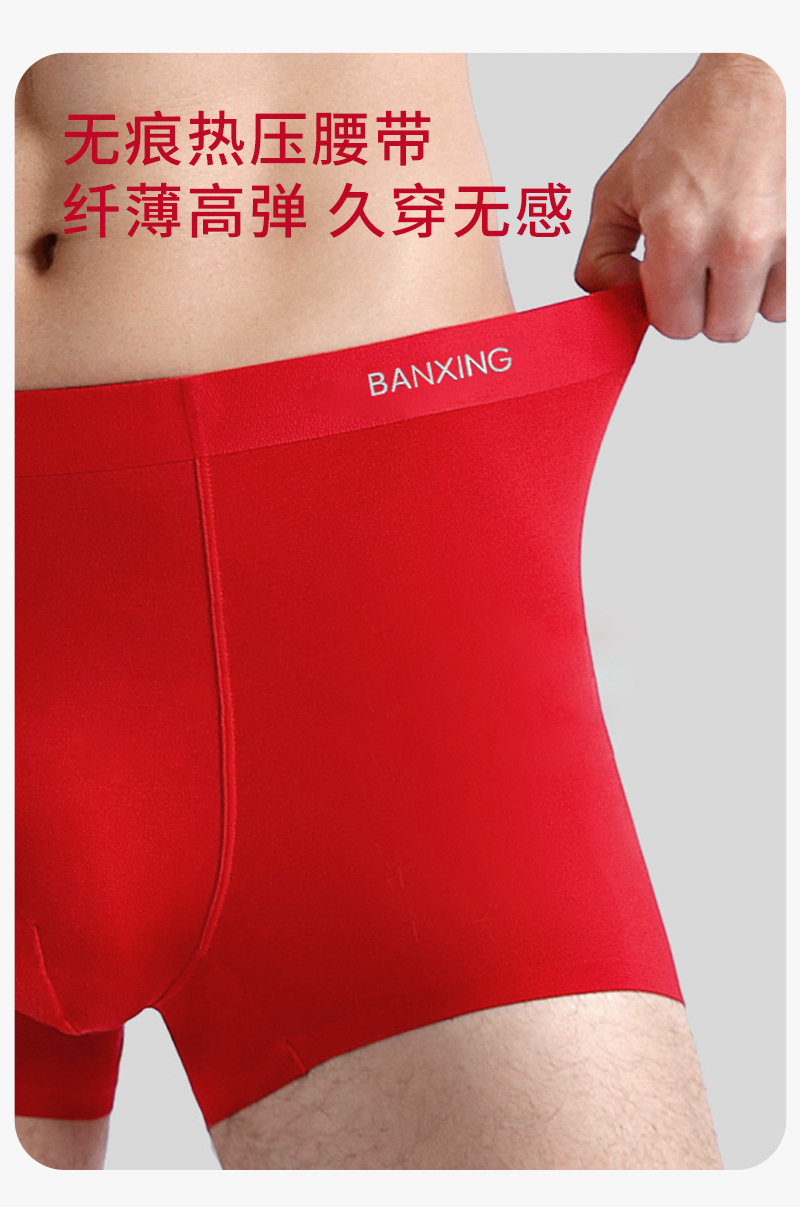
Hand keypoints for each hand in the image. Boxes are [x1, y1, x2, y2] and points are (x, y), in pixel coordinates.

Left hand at [574, 54, 784, 340]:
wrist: (753, 82)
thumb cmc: (690, 129)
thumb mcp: (617, 189)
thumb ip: (598, 259)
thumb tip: (614, 301)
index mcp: (680, 233)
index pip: (673, 325)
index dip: (665, 305)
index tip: (665, 276)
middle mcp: (735, 241)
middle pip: (719, 330)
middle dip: (704, 305)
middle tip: (699, 263)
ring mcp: (780, 239)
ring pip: (759, 317)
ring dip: (742, 296)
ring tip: (729, 251)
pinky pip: (789, 298)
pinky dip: (774, 283)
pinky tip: (757, 248)